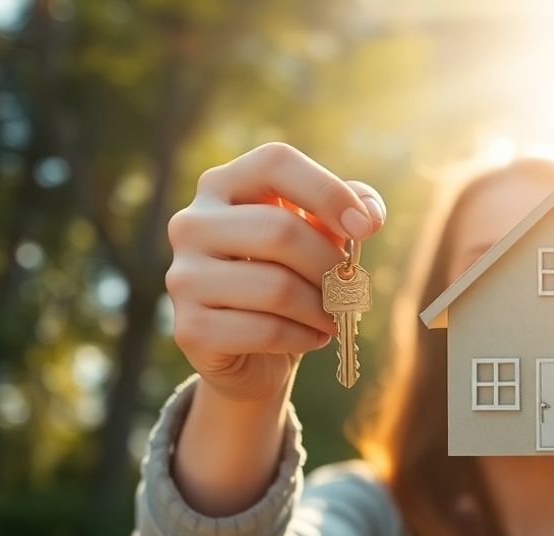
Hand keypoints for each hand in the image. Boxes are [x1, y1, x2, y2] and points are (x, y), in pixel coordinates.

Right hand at [165, 142, 385, 403]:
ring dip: (322, 308)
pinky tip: (312, 337)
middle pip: (280, 231)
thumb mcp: (317, 239)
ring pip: (277, 287)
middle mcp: (191, 223)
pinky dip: (304, 337)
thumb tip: (369, 214)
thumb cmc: (288, 280)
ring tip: (333, 317)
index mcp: (223, 185)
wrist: (250, 353)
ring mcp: (184, 276)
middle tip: (350, 289)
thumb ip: (346, 213)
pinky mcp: (190, 328)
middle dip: (330, 266)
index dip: (327, 191)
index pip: (275, 163)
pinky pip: (266, 330)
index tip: (365, 229)